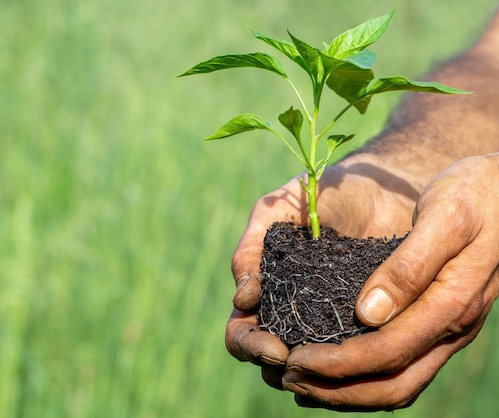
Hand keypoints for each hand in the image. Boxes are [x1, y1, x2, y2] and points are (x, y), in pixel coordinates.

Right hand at [226, 155, 418, 381]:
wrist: (383, 186)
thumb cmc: (323, 193)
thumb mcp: (278, 211)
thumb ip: (251, 248)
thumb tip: (243, 298)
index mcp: (264, 289)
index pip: (242, 331)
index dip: (249, 345)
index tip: (275, 346)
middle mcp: (290, 311)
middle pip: (268, 359)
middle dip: (276, 365)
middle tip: (296, 360)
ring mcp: (326, 322)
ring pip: (308, 367)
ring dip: (311, 373)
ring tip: (330, 365)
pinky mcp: (364, 325)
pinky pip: (351, 356)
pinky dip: (349, 366)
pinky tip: (363, 362)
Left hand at [283, 153, 498, 410]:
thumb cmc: (474, 194)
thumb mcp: (445, 218)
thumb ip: (410, 266)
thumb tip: (368, 314)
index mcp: (451, 304)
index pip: (388, 352)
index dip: (338, 364)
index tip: (295, 360)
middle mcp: (451, 328)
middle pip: (392, 384)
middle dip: (337, 390)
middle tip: (288, 378)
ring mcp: (447, 331)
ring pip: (399, 385)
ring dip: (348, 393)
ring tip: (302, 384)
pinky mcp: (439, 324)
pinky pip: (404, 369)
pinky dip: (366, 380)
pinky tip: (335, 372)